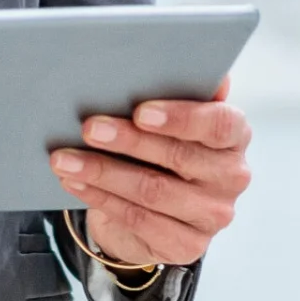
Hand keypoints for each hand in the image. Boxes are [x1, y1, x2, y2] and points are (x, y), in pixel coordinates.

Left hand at [49, 80, 251, 269]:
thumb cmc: (163, 144)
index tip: (141, 111)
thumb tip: (185, 56)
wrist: (158, 205)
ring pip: (152, 191)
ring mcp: (213, 215)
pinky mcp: (187, 244)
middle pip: (179, 157)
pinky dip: (100, 199)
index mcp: (235, 135)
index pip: (220, 124)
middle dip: (127, 141)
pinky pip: (138, 219)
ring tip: (64, 159)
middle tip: (88, 127)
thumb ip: (180, 88)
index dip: (181, 117)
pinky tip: (74, 183)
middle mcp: (233, 176)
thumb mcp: (172, 116)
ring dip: (102, 173)